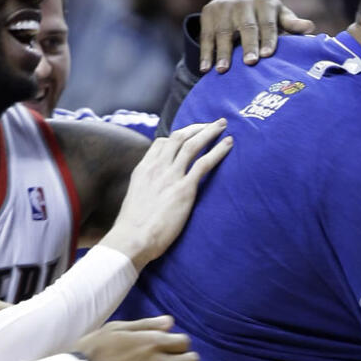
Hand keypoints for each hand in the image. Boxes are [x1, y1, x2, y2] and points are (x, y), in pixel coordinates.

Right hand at [103, 120, 232, 269]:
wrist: (132, 238)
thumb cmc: (133, 227)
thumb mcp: (136, 200)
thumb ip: (147, 190)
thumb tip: (155, 194)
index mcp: (143, 169)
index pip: (161, 143)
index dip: (179, 135)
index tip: (192, 133)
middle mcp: (157, 168)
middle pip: (179, 137)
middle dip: (198, 127)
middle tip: (214, 122)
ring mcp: (171, 176)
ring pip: (192, 145)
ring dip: (209, 132)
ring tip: (223, 125)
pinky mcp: (184, 189)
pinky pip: (204, 163)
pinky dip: (218, 151)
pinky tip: (229, 145)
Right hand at [198, 0, 315, 72]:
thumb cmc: (266, 14)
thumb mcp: (280, 16)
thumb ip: (292, 25)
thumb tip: (311, 28)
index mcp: (265, 3)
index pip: (268, 23)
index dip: (268, 39)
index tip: (268, 55)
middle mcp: (243, 2)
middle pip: (246, 26)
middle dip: (248, 45)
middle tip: (250, 63)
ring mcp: (224, 6)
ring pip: (223, 31)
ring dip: (222, 52)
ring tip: (223, 71)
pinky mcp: (208, 13)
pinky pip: (206, 35)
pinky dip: (206, 52)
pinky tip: (206, 68)